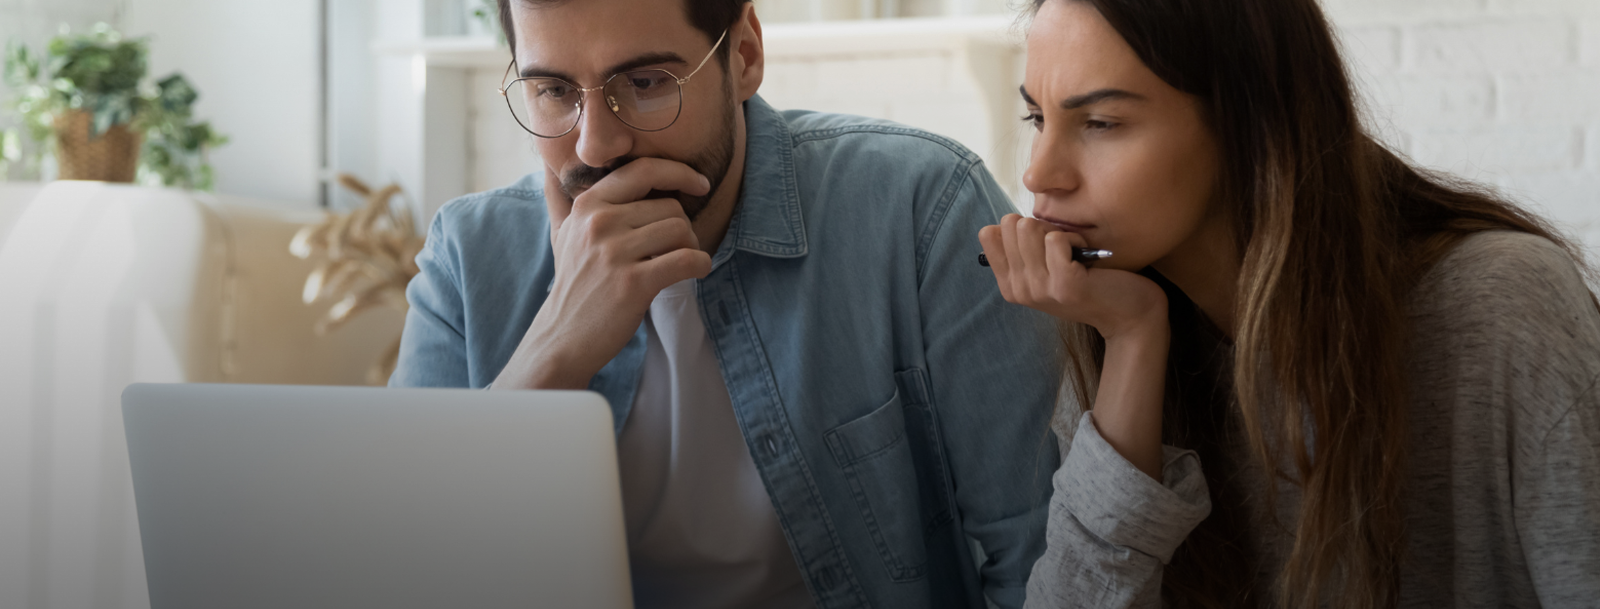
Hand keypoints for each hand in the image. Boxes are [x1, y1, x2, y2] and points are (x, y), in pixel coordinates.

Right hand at [493, 158, 714, 389]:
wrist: (562, 336)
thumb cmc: (574, 284)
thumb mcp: (562, 234)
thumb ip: (563, 197)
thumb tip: (550, 162)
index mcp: (587, 204)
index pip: (643, 170)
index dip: (679, 172)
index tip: (699, 184)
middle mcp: (599, 222)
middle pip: (670, 206)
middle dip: (683, 227)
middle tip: (677, 248)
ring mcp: (615, 252)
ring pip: (681, 229)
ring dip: (692, 246)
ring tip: (681, 262)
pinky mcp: (634, 283)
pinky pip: (687, 259)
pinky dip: (701, 264)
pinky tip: (696, 271)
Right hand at [978, 214, 1166, 340]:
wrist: (1127, 314)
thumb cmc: (1089, 284)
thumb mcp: (1046, 271)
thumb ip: (1022, 252)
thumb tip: (999, 225)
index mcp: (1009, 284)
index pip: (989, 233)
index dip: (1019, 227)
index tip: (1042, 245)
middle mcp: (1018, 289)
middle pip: (1010, 224)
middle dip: (1040, 226)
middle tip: (1063, 248)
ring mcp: (1039, 289)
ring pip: (1029, 227)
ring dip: (1059, 231)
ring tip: (1075, 252)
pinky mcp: (1064, 285)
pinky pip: (1056, 238)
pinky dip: (1076, 239)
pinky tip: (1087, 257)